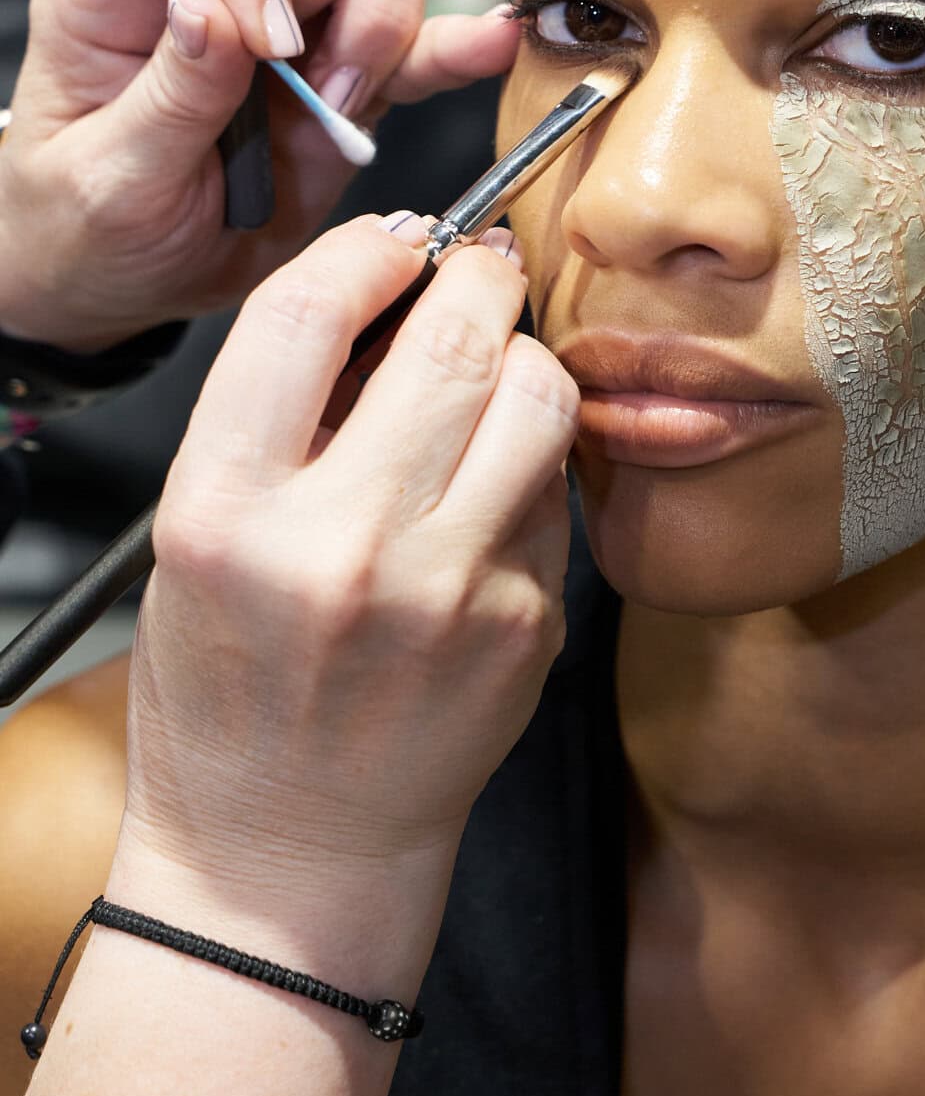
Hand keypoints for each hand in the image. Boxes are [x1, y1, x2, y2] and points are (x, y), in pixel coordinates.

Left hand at [0, 0, 521, 350]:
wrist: (131, 279)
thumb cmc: (88, 222)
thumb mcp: (106, 180)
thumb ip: (165, 96)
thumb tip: (209, 9)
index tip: (262, 42)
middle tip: (304, 61)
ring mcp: (294, 1)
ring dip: (383, 10)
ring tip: (341, 101)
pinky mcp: (352, 58)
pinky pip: (426, 23)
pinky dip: (457, 34)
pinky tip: (484, 48)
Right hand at [125, 211, 575, 882]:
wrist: (288, 854)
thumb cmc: (230, 694)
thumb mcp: (196, 545)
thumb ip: (280, 422)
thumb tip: (389, 297)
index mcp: (225, 513)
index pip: (304, 315)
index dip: (365, 249)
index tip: (393, 241)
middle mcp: (339, 544)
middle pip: (449, 336)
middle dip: (475, 276)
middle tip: (477, 270)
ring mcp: (448, 588)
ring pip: (536, 396)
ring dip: (524, 357)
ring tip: (498, 367)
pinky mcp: (526, 625)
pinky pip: (557, 489)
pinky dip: (536, 461)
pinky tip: (499, 481)